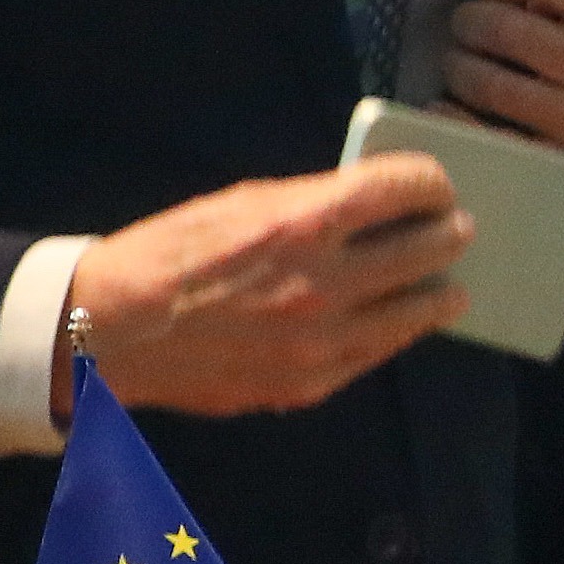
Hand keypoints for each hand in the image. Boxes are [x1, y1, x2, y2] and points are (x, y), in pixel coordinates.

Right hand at [69, 161, 473, 416]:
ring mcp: (324, 341)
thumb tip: (371, 203)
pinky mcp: (313, 383)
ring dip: (441, 290)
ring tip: (444, 282)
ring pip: (422, 311)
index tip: (435, 183)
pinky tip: (397, 318)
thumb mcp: (238, 204)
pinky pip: (382, 352)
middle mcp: (325, 283)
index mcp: (301, 223)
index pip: (405, 189)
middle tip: (453, 227)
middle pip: (431, 249)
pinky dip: (398, 330)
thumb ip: (310, 202)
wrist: (110, 330)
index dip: (430, 180)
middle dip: (449, 231)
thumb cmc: (168, 253)